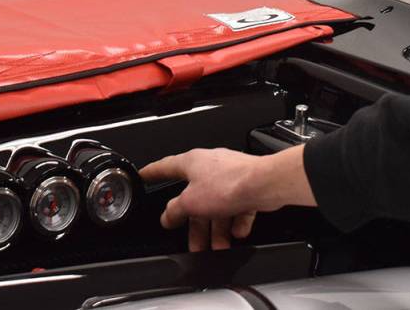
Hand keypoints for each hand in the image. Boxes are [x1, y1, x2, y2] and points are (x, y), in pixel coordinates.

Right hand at [139, 145, 314, 251]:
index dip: (153, 172)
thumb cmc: (230, 183)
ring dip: (217, 229)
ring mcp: (230, 176)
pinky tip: (237, 233)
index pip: (165, 167)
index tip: (145, 175)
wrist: (265, 184)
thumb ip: (176, 210)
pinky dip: (235, 222)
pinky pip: (237, 207)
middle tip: (193, 241)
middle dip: (195, 223)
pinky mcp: (247, 187)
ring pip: (217, 206)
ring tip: (218, 246)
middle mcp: (211, 167)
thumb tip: (167, 216)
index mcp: (192, 163)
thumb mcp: (192, 202)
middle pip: (195, 198)